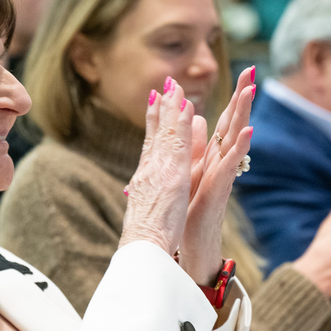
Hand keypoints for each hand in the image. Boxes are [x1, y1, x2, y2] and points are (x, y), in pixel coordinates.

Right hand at [119, 76, 195, 257]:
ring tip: (177, 86)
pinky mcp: (171, 177)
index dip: (154, 120)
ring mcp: (159, 170)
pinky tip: (189, 108)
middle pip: (157, 132)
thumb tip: (148, 179)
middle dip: (161, 106)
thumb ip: (153, 188)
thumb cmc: (146, 233)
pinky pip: (179, 144)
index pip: (151, 142)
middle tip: (166, 83)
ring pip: (167, 133)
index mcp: (148, 176)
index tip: (155, 99)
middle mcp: (151, 169)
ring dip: (173, 107)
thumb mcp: (152, 204)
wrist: (141, 247)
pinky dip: (183, 124)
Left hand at [177, 66, 255, 285]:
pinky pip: (231, 165)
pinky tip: (248, 131)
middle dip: (242, 97)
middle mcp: (221, 162)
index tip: (242, 71)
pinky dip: (239, 148)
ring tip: (251, 91)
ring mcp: (222, 174)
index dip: (233, 96)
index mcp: (212, 156)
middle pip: (234, 123)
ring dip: (244, 114)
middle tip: (252, 70)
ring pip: (235, 139)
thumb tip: (196, 117)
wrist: (192, 244)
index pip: (224, 119)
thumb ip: (196, 145)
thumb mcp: (192, 171)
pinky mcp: (220, 188)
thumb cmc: (192, 210)